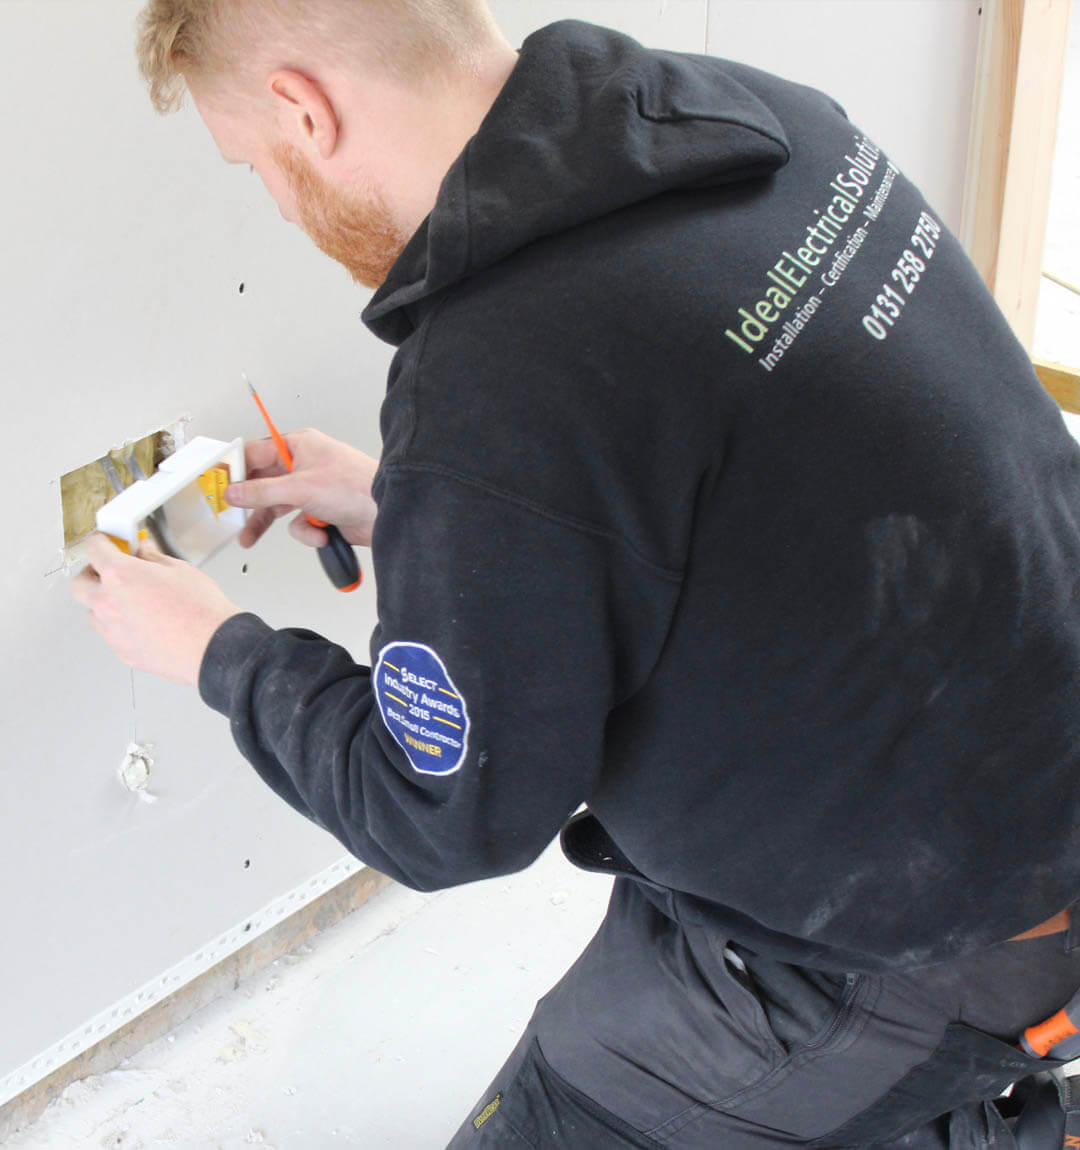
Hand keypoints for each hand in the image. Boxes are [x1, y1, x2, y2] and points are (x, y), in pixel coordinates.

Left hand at [72, 534, 241, 685]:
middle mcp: (108, 602)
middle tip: (111, 571)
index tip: (107, 542)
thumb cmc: (200, 611)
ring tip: (131, 600)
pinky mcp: (123, 651)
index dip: (101, 541)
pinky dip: (121, 625)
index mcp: (120, 575)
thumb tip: (144, 552)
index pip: (94, 548)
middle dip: (92, 573)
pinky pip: (112, 634)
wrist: (212, 646)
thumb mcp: (180, 570)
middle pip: (80, 583)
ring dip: (104, 602)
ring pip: (93, 612)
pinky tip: (144, 622)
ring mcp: (112, 630)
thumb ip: (154, 558)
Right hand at [225, 429, 378, 549]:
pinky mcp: (321, 511)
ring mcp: (313, 489)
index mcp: (300, 446)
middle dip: (250, 502)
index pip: (256, 453)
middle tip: (228, 513)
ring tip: (248, 538)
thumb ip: (262, 492)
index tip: (216, 482)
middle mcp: (305, 465)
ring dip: (269, 523)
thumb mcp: (300, 488)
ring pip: (278, 507)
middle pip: (263, 483)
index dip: (235, 468)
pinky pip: (299, 523)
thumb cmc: (356, 487)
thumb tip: (234, 492)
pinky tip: (320, 532)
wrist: (388, 513)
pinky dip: (307, 531)